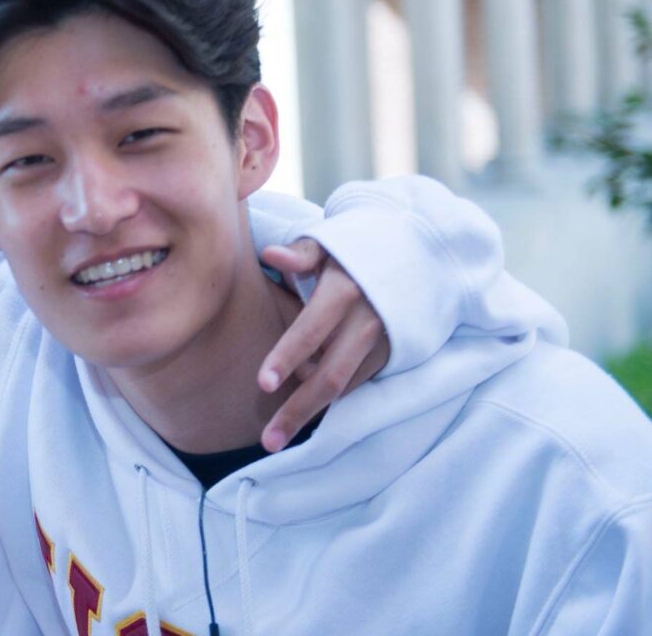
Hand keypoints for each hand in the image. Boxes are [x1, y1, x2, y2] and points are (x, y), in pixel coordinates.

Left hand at [257, 239, 389, 451]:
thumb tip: (270, 254)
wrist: (421, 255)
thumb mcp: (332, 241)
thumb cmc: (358, 247)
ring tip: (277, 437)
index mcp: (345, 290)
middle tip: (268, 441)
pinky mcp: (390, 356)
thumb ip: (301, 253)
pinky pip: (355, 384)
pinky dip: (329, 399)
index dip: (287, 357)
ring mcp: (381, 343)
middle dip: (297, 411)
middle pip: (329, 376)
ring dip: (312, 414)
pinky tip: (302, 413)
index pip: (311, 330)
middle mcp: (366, 321)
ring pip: (343, 388)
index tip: (263, 384)